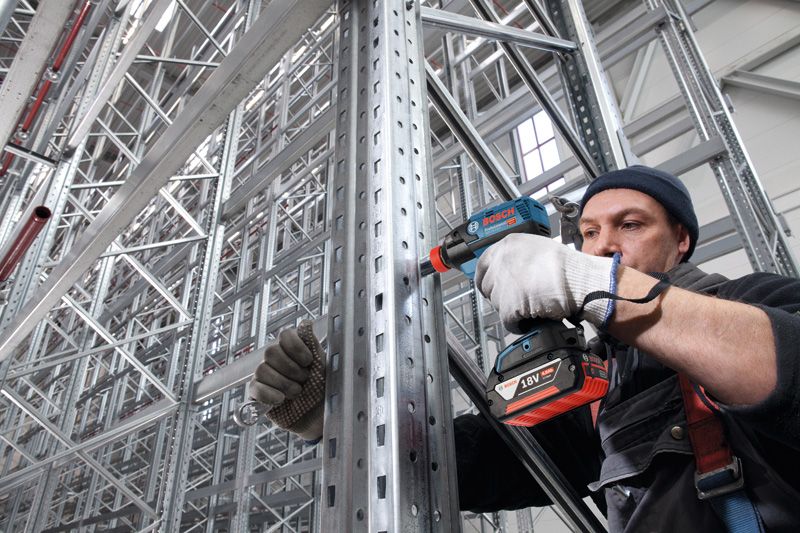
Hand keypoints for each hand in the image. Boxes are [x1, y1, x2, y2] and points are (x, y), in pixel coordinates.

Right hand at [249, 320, 324, 440]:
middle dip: (290, 368)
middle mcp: (277, 359)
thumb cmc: (322, 390)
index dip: (295, 347)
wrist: (319, 415)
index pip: (285, 335)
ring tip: (297, 392)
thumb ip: (314, 345)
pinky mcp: (258, 393)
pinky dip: (269, 393)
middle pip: (271, 351)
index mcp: (293, 349)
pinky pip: (255, 387)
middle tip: (305, 379)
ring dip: (283, 383)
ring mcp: (266, 376)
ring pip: (262, 369)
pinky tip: (281, 399)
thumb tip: (306, 324)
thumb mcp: (323, 366)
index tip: (308, 361)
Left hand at [474, 233, 618, 332]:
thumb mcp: (537, 248)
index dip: (487, 280)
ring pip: (497, 304)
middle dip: (501, 296)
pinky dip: (518, 324)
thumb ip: (517, 256)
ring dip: (511, 309)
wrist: (579, 282)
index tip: (490, 287)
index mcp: (507, 245)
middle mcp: (501, 262)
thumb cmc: (567, 267)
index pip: (482, 265)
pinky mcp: (509, 305)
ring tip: (529, 306)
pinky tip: (529, 319)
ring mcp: (503, 283)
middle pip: (488, 287)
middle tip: (516, 299)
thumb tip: (509, 269)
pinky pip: (508, 321)